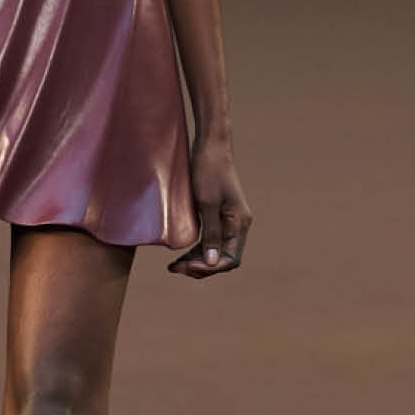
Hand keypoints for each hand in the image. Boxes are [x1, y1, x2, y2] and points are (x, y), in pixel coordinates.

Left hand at [167, 133, 252, 277]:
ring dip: (197, 260)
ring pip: (215, 250)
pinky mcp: (219, 214)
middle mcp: (238, 224)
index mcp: (239, 223)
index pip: (229, 259)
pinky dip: (198, 249)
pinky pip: (211, 239)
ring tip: (175, 265)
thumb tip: (212, 262)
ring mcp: (229, 220)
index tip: (186, 266)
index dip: (209, 268)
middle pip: (222, 258)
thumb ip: (211, 233)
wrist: (211, 145)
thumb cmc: (209, 170)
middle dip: (200, 267)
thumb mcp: (207, 203)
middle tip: (175, 268)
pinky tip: (182, 253)